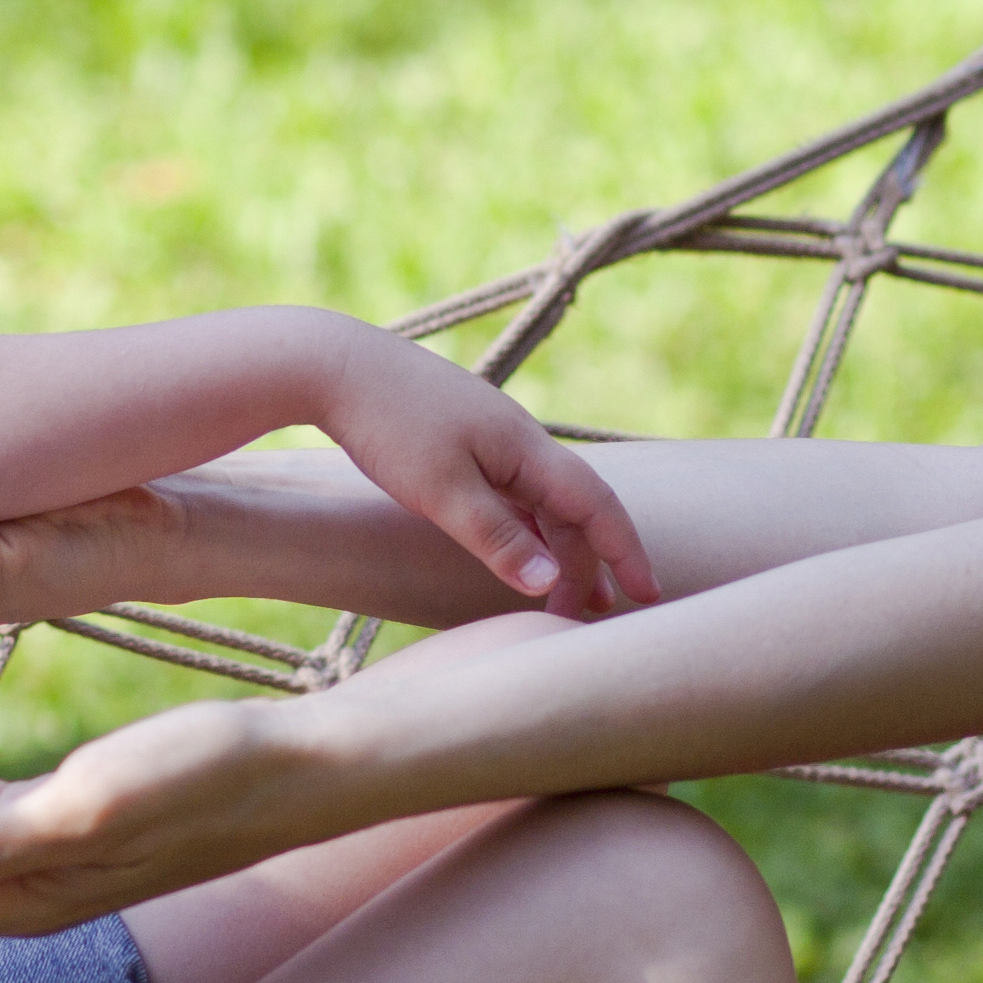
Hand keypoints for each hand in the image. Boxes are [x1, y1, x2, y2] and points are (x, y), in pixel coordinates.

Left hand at [307, 334, 654, 621]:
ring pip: (542, 502)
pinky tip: (521, 551)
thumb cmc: (386, 424)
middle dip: (590, 563)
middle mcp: (519, 441)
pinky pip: (512, 493)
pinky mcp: (462, 442)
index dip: (626, 551)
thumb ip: (496, 538)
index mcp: (526, 449)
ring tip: (563, 596)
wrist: (333, 364)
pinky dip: (525, 529)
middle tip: (590, 618)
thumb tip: (550, 582)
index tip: (648, 595)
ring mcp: (491, 440)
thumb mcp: (441, 492)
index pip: (597, 505)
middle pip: (573, 509)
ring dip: (557, 550)